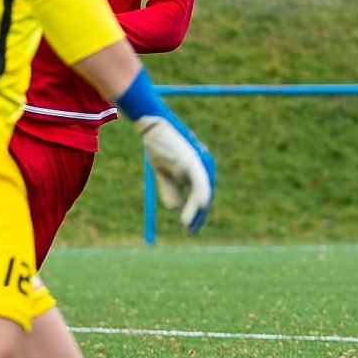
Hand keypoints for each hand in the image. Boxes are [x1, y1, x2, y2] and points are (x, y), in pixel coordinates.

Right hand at [136, 114, 215, 232]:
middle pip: (205, 198)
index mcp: (197, 171)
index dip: (196, 214)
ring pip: (204, 194)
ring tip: (189, 227)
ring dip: (198, 213)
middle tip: (190, 232)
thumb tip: (176, 209)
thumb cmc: (159, 146)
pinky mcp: (194, 162)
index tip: (189, 228)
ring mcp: (200, 165)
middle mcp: (203, 167)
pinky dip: (200, 199)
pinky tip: (197, 211)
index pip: (201, 196)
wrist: (152, 125)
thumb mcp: (164, 173)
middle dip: (198, 217)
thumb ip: (171, 189)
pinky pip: (200, 184)